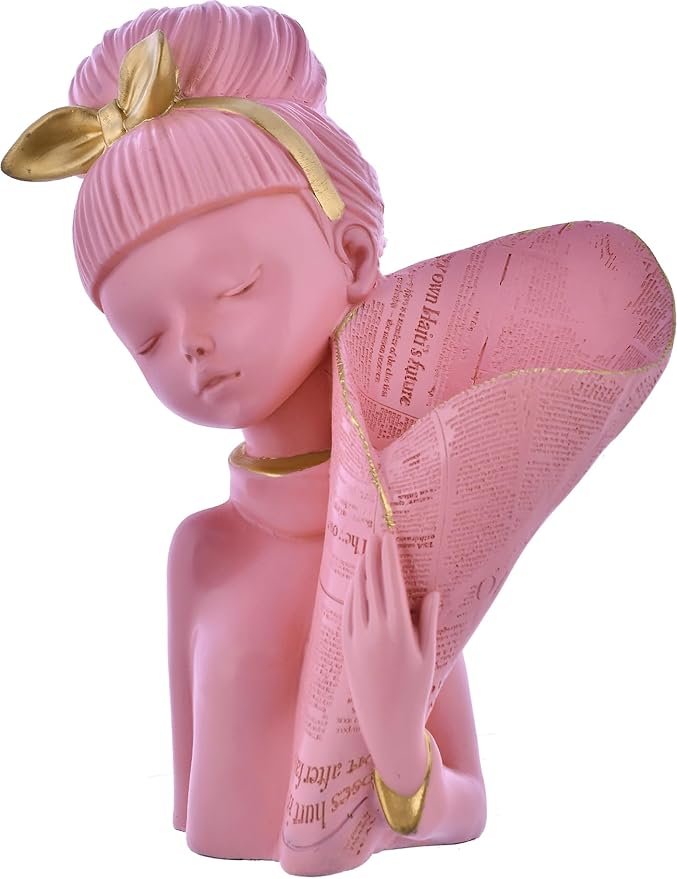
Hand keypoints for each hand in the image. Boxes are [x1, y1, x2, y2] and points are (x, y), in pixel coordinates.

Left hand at [342, 531, 439, 779]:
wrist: (387, 725)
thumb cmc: (415, 692)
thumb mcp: (429, 657)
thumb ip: (429, 622)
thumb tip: (434, 592)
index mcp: (399, 630)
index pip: (392, 582)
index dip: (390, 556)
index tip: (390, 536)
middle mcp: (375, 631)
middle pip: (373, 582)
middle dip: (374, 555)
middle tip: (376, 533)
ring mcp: (357, 639)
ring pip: (357, 595)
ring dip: (361, 570)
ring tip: (366, 551)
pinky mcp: (346, 649)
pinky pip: (347, 613)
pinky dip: (352, 593)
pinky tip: (356, 583)